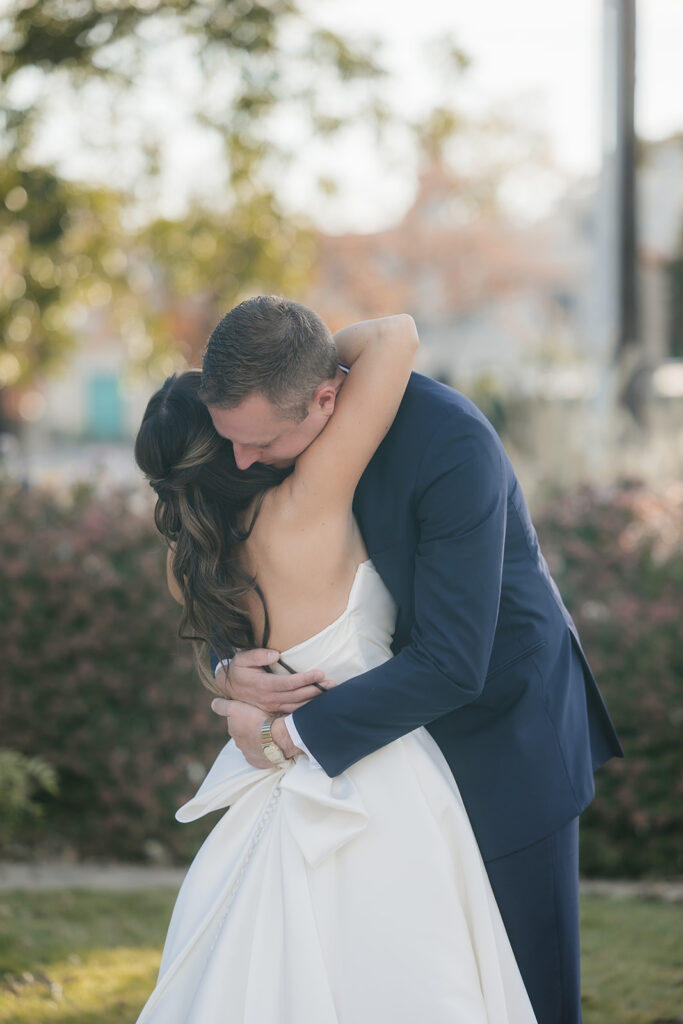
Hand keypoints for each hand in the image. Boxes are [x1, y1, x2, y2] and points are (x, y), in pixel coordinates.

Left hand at [210, 699, 300, 766]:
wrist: (276, 738)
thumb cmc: (256, 721)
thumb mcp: (234, 708)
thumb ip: (222, 706)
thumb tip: (214, 704)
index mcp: (233, 731)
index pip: (235, 723)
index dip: (243, 716)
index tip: (251, 713)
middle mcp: (239, 745)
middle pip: (244, 735)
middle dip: (250, 729)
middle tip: (260, 721)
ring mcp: (250, 755)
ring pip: (253, 745)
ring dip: (258, 739)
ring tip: (268, 732)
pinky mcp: (261, 763)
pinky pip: (261, 756)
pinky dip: (265, 750)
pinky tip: (270, 744)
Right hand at [217, 648, 334, 713]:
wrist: (229, 687)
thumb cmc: (239, 669)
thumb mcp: (242, 659)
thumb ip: (257, 655)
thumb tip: (275, 655)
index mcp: (263, 685)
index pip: (288, 683)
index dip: (305, 679)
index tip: (319, 673)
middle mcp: (269, 698)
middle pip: (297, 696)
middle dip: (315, 690)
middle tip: (332, 684)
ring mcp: (272, 706)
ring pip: (297, 707)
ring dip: (314, 701)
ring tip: (330, 694)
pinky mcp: (275, 710)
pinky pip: (293, 713)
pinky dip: (307, 710)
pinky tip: (319, 705)